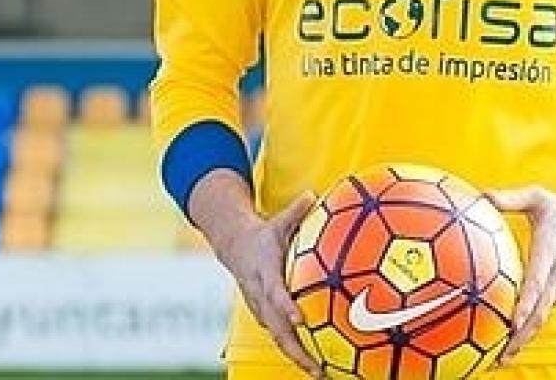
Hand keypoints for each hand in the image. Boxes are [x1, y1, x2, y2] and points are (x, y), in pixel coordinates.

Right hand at [205, 190, 321, 375]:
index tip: (300, 320)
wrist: (235, 249)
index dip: (286, 307)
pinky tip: (316, 364)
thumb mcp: (277, 221)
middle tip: (317, 365)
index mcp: (265, 273)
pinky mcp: (264, 316)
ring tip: (320, 373)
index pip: (275, 293)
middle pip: (275, 328)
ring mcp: (260, 309)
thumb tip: (313, 194)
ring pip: (277, 338)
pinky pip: (279, 337)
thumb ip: (296, 211)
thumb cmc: (264, 235)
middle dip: (294, 348)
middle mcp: (260, 296)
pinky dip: (294, 352)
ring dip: (297, 357)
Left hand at [485, 185, 555, 365]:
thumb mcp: (538, 197)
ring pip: (542, 318)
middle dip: (522, 335)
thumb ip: (510, 198)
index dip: (527, 302)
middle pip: (541, 311)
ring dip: (523, 340)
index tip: (513, 320)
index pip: (539, 280)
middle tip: (501, 353)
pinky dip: (527, 332)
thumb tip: (480, 195)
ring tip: (499, 360)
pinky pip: (542, 315)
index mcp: (551, 251)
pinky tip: (507, 344)